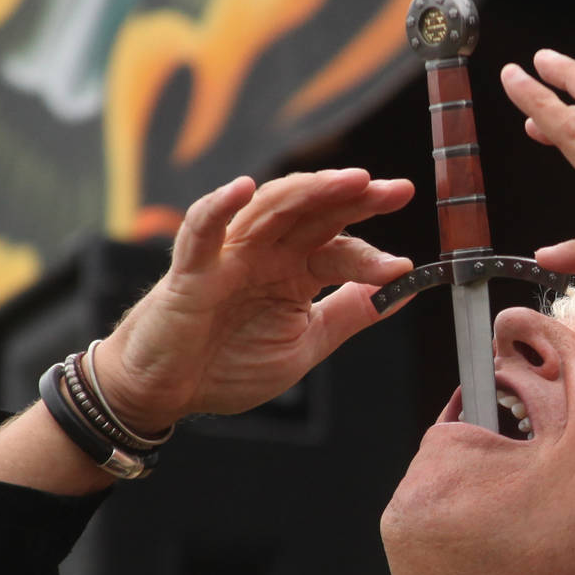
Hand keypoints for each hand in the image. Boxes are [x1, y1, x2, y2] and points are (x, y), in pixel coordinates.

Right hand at [92, 169, 414, 430]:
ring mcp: (229, 255)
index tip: (404, 268)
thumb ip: (351, 314)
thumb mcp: (307, 343)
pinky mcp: (191, 270)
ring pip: (270, 208)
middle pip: (314, 212)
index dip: (373, 254)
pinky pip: (201, 230)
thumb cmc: (228, 365)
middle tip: (397, 190)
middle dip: (356, 198)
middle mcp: (266, 253)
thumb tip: (403, 290)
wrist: (169, 392)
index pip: (341, 247)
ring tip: (348, 182)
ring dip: (309, 191)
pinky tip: (243, 188)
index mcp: (295, 270)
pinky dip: (219, 207)